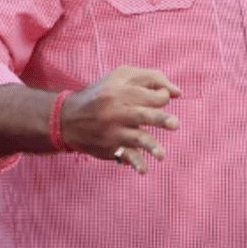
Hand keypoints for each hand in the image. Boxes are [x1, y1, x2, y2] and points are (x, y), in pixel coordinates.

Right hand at [60, 66, 180, 173]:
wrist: (68, 118)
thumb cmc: (103, 94)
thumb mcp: (120, 77)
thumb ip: (150, 78)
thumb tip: (178, 93)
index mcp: (121, 92)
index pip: (150, 95)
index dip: (162, 97)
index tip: (161, 99)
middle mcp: (117, 112)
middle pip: (143, 115)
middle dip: (161, 119)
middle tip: (175, 124)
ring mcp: (114, 132)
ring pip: (136, 138)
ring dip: (151, 146)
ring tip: (162, 155)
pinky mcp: (111, 148)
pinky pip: (125, 156)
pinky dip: (135, 163)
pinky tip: (144, 170)